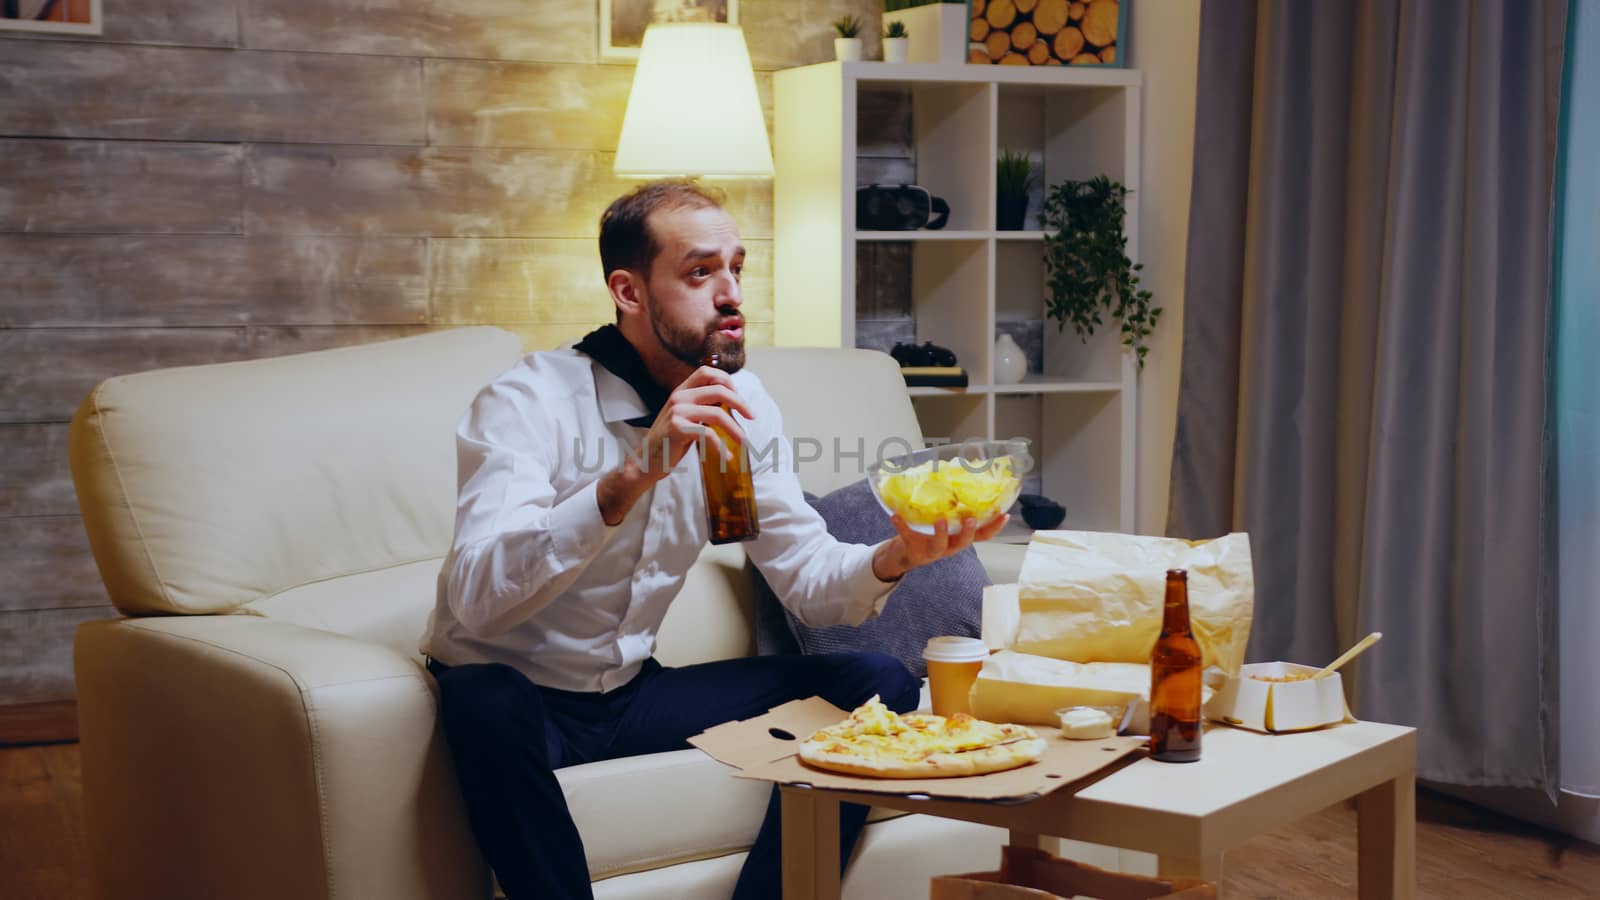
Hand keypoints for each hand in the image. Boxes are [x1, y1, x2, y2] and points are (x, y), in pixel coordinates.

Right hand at [635, 364, 755, 481]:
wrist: (646, 461)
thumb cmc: (669, 441)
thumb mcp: (684, 417)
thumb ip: (701, 406)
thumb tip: (731, 402)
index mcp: (681, 391)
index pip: (707, 372)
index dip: (727, 381)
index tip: (739, 399)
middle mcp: (679, 397)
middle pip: (718, 389)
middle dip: (740, 402)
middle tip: (752, 416)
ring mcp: (677, 412)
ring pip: (717, 414)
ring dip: (735, 429)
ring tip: (743, 442)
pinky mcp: (678, 429)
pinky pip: (708, 435)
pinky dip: (721, 448)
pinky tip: (726, 457)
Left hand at [871, 513, 1008, 581]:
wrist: (903, 555)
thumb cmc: (927, 533)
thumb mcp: (944, 524)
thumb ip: (953, 509)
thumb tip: (961, 477)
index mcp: (958, 538)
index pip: (982, 535)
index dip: (994, 527)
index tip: (1005, 514)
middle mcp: (948, 547)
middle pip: (963, 543)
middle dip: (968, 532)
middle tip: (971, 520)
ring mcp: (930, 550)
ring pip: (939, 545)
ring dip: (940, 533)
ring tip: (940, 520)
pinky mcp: (912, 548)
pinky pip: (906, 536)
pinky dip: (901, 525)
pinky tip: (895, 515)